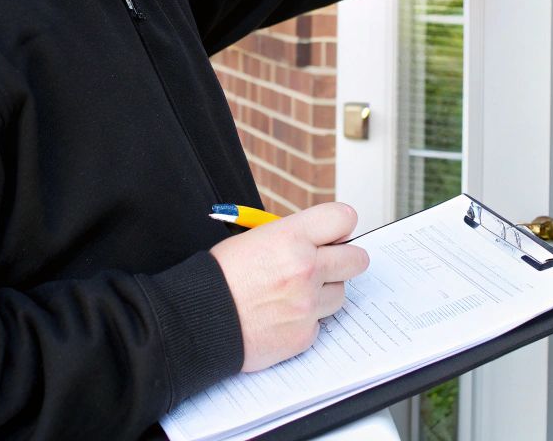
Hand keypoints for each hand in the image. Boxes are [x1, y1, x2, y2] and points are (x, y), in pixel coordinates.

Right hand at [209, 202, 369, 371]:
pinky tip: (281, 316)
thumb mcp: (254, 239)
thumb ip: (293, 237)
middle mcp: (305, 268)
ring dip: (323, 293)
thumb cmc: (221, 276)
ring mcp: (307, 304)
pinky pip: (320, 323)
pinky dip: (305, 321)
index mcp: (291, 237)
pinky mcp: (304, 335)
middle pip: (357, 259)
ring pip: (340, 294)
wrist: (196, 319)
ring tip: (293, 294)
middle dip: (344, 260)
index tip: (333, 234)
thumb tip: (323, 239)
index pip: (345, 218)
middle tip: (328, 265)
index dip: (339, 226)